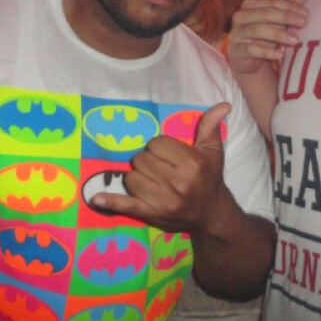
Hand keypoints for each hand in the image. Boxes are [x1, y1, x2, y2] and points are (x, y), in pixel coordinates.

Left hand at [90, 103, 234, 234]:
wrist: (212, 215)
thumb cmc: (210, 178)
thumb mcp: (213, 151)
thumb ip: (210, 126)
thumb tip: (224, 104)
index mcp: (192, 164)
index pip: (157, 144)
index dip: (160, 147)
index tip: (169, 155)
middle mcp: (178, 183)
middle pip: (141, 159)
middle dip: (148, 161)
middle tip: (161, 168)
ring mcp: (163, 201)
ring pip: (131, 178)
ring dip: (137, 177)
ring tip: (153, 181)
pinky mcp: (152, 215)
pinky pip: (126, 206)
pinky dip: (111, 203)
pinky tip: (96, 199)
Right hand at [227, 0, 307, 74]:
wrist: (247, 60)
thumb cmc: (263, 37)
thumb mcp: (276, 22)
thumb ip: (288, 8)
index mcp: (249, 5)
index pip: (271, 2)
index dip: (290, 6)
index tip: (306, 14)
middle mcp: (240, 17)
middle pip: (265, 14)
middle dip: (286, 17)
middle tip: (303, 23)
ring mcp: (235, 33)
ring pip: (257, 30)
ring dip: (278, 34)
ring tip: (295, 40)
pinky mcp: (235, 50)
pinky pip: (251, 49)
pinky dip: (266, 52)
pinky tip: (280, 54)